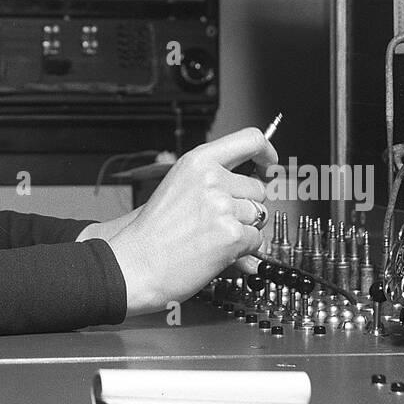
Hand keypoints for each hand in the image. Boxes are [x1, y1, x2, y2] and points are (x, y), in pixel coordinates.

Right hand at [100, 127, 277, 315]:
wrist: (136, 263)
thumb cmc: (153, 232)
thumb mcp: (179, 186)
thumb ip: (215, 178)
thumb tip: (255, 181)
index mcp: (198, 161)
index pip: (251, 140)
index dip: (266, 154)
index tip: (268, 165)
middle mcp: (212, 178)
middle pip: (258, 188)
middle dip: (247, 207)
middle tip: (218, 221)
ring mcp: (222, 206)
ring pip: (259, 216)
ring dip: (243, 230)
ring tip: (211, 237)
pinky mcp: (231, 234)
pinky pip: (256, 240)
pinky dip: (242, 250)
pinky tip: (216, 251)